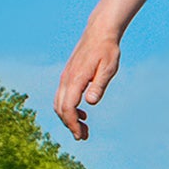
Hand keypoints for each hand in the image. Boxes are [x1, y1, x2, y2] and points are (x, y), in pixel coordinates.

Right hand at [53, 24, 120, 141]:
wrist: (100, 32)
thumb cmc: (107, 50)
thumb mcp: (109, 68)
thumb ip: (99, 85)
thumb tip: (90, 102)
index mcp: (76, 79)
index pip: (67, 108)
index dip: (72, 124)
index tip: (81, 136)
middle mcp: (66, 79)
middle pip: (60, 108)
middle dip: (70, 124)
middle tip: (84, 136)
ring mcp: (65, 77)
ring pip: (59, 103)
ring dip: (69, 118)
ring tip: (84, 128)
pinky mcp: (68, 75)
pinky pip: (63, 96)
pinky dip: (68, 108)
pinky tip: (83, 112)